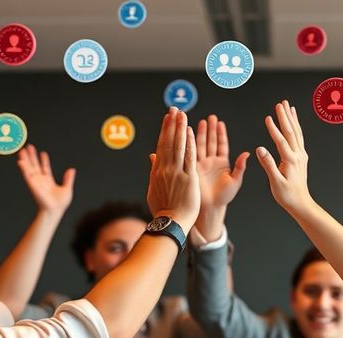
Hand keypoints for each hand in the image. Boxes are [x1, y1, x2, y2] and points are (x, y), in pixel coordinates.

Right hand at [16, 145, 74, 217]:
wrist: (55, 211)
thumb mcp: (67, 189)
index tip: (42, 153)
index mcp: (48, 181)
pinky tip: (21, 161)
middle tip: (28, 147)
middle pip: (35, 166)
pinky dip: (23, 168)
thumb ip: (68, 179)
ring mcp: (36, 182)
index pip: (45, 168)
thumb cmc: (60, 204)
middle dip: (32, 157)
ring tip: (22, 150)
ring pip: (29, 168)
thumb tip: (72, 169)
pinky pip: (27, 175)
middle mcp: (40, 181)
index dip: (44, 161)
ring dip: (25, 159)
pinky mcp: (32, 185)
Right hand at [147, 108, 200, 230]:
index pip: (162, 146)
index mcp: (157, 171)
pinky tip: (190, 132)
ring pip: (178, 146)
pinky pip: (188, 157)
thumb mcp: (154, 189)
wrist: (169, 223)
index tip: (167, 119)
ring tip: (182, 114)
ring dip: (180, 129)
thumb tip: (152, 158)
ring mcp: (176, 173)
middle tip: (174, 109)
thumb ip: (154, 171)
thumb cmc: (163, 210)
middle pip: (168, 142)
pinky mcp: (188, 178)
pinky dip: (188, 143)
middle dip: (172, 124)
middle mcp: (165, 169)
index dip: (165, 131)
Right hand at [196, 115, 248, 207]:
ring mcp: (201, 164)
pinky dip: (190, 143)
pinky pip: (192, 153)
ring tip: (200, 121)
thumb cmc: (224, 197)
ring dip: (201, 133)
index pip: (222, 145)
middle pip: (211, 142)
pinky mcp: (193, 168)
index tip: (220, 123)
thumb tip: (247, 153)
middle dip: (211, 129)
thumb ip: (240, 167)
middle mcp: (211, 162)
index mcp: (223, 163)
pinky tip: (188, 134)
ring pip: (201, 145)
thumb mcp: (235, 181)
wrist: (210, 207)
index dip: (221, 133)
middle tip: (210, 117)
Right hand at [256, 100, 312, 214]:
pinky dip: (296, 127)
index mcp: (291, 161)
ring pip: (296, 132)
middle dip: (284, 117)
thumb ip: (268, 164)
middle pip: (291, 132)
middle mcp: (298, 155)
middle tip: (280, 104)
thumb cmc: (287, 195)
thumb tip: (260, 149)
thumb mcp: (276, 182)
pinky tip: (293, 121)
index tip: (268, 118)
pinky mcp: (301, 157)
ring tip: (287, 106)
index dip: (274, 129)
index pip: (281, 141)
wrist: (301, 203)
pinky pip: (299, 137)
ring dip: (291, 118)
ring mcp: (301, 155)